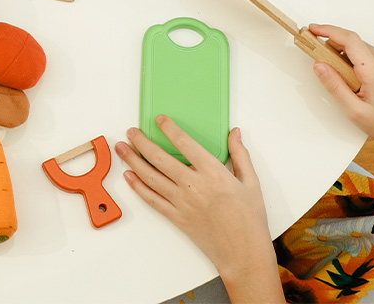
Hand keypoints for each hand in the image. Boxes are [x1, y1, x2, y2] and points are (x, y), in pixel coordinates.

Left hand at [116, 116, 283, 303]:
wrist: (244, 254)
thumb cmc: (249, 219)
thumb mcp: (251, 182)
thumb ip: (240, 155)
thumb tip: (234, 132)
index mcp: (213, 173)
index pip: (185, 143)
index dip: (169, 129)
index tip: (159, 119)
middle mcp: (194, 185)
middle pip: (160, 158)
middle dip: (142, 142)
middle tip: (131, 131)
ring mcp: (182, 202)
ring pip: (151, 177)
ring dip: (133, 161)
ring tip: (122, 148)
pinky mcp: (176, 217)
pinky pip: (152, 199)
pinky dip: (138, 187)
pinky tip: (129, 176)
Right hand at [310, 23, 373, 153]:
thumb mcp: (354, 111)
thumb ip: (334, 86)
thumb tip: (319, 67)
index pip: (349, 40)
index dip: (328, 31)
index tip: (314, 30)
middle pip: (353, 42)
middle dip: (332, 44)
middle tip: (318, 54)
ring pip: (360, 47)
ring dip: (344, 52)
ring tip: (338, 73)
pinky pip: (368, 54)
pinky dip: (355, 58)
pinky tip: (351, 75)